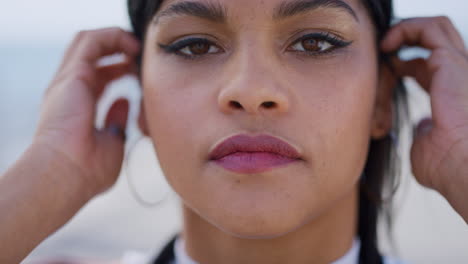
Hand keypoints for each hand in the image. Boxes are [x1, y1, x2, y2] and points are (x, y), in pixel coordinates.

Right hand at [33, 27, 139, 196]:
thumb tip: (123, 102)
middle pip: (92, 55)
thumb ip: (117, 120)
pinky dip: (114, 37)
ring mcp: (68, 80)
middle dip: (117, 50)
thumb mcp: (111, 141)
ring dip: (115, 39)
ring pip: (90, 42)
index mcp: (77, 106)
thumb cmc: (87, 170)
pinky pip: (93, 41)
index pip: (98, 77)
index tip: (139, 73)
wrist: (66, 174)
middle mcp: (70, 89)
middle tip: (139, 56)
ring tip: (136, 46)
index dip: (119, 70)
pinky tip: (132, 46)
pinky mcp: (74, 74)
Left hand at [382, 17, 467, 221]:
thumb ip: (423, 132)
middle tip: (382, 50)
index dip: (404, 64)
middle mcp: (459, 75)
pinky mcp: (451, 62)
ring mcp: (459, 66)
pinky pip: (428, 29)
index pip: (428, 66)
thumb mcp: (426, 147)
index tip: (384, 70)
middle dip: (406, 38)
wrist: (463, 167)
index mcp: (452, 93)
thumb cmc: (447, 165)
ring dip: (405, 29)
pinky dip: (405, 29)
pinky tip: (387, 45)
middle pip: (434, 41)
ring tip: (383, 44)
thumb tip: (420, 127)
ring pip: (435, 27)